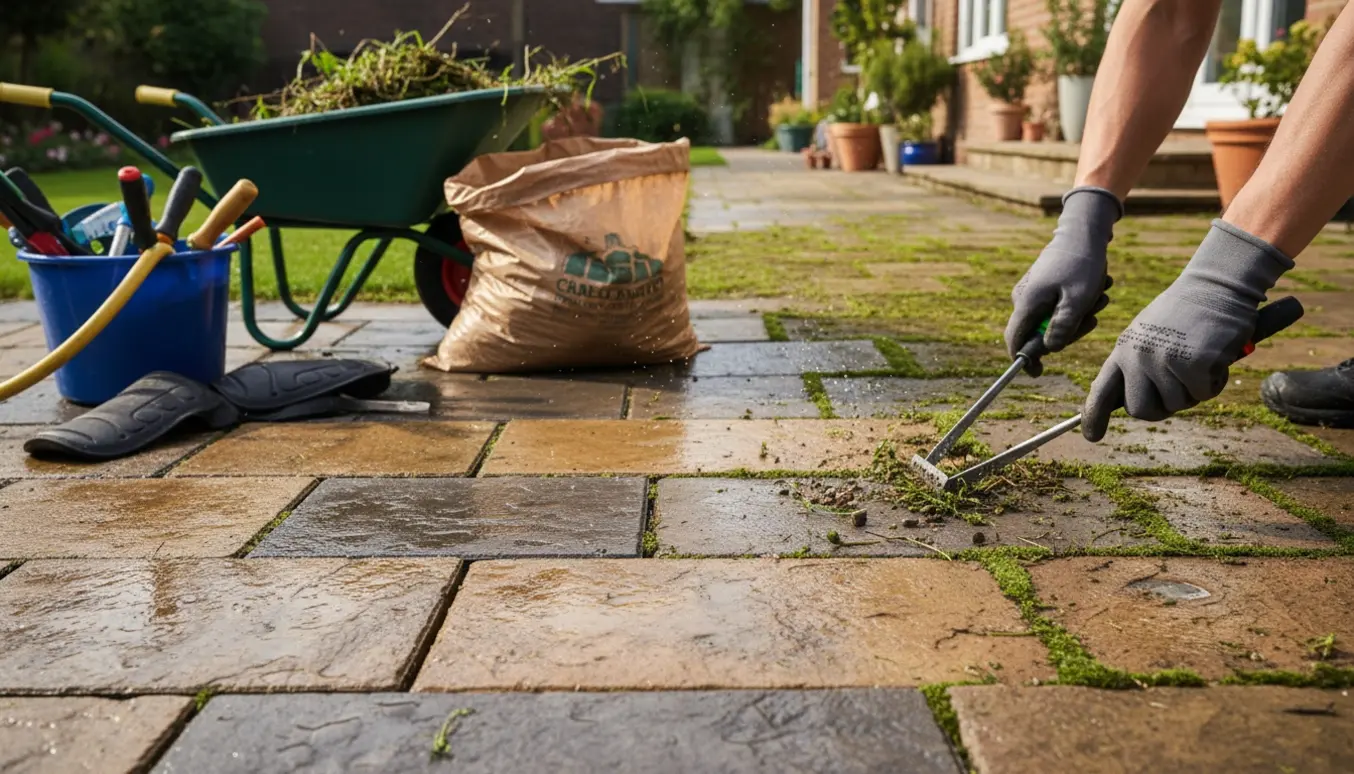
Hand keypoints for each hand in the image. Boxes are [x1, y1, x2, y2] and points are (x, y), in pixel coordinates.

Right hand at [1005, 187, 1121, 376]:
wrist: (1083, 230)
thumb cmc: (1082, 264)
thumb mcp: (1078, 300)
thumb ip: (1063, 328)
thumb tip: (1051, 348)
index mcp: (1026, 303)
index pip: (1015, 341)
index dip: (1025, 360)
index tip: (1039, 373)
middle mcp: (1023, 298)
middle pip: (1038, 332)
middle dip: (1068, 331)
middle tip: (1094, 318)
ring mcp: (1031, 290)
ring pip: (1051, 318)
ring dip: (1079, 315)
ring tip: (1101, 296)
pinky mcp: (1042, 285)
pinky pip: (1056, 305)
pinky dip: (1076, 303)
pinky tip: (1095, 289)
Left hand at [1082, 220, 1294, 441]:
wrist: (1216, 284)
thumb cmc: (1186, 312)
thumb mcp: (1149, 335)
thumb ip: (1138, 364)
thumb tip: (1133, 404)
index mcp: (1123, 350)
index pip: (1101, 390)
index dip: (1094, 416)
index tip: (1092, 437)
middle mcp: (1136, 357)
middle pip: (1140, 410)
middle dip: (1163, 407)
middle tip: (1181, 388)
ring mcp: (1162, 361)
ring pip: (1178, 404)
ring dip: (1195, 390)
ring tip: (1200, 357)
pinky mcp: (1192, 364)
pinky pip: (1205, 394)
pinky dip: (1216, 381)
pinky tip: (1216, 355)